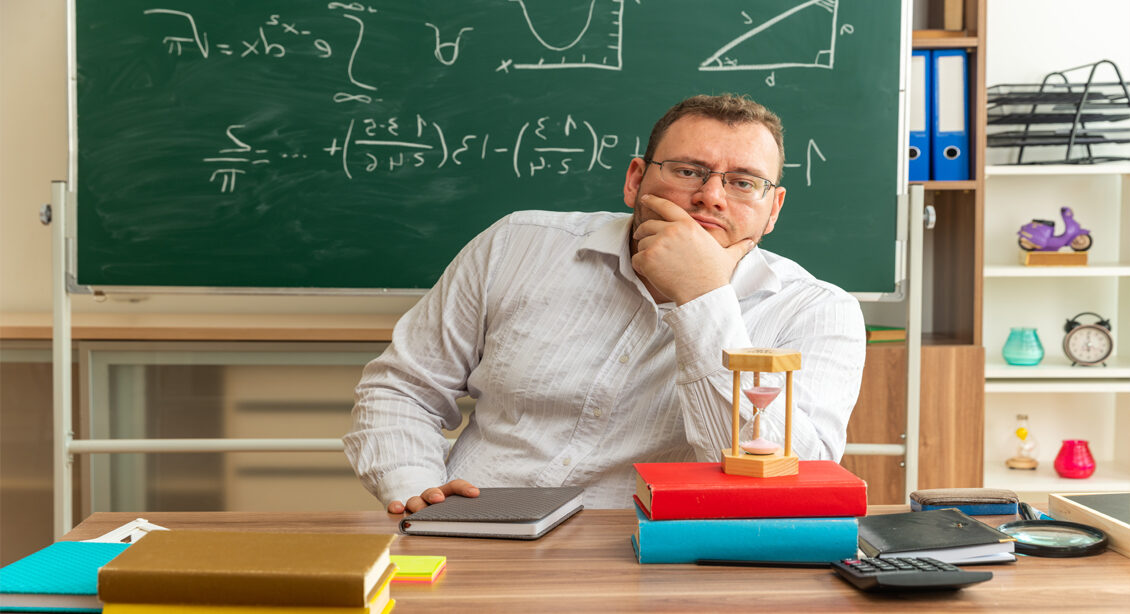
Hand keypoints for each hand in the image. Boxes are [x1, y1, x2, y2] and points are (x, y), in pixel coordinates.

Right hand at [386, 479, 479, 513]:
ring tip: (419, 511)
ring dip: (417, 505)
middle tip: (439, 499)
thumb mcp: (452, 510)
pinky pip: (396, 506)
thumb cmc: (441, 514)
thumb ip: (462, 512)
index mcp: (445, 493)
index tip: (475, 493)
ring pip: (414, 500)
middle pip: (431, 492)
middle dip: (434, 495)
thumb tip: (481, 520)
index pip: (455, 486)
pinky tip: (397, 509)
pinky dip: (395, 506)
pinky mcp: (401, 510)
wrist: (419, 507)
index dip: (464, 488)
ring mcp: (415, 503)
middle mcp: (429, 497)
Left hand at [631, 195, 752, 303]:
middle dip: (644, 233)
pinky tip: (654, 274)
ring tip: (660, 266)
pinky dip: (641, 267)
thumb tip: (751, 243)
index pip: (666, 206)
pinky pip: (636, 258)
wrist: (703, 295)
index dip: (653, 201)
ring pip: (642, 243)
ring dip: (646, 253)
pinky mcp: (648, 258)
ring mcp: (658, 243)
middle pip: (648, 225)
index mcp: (688, 225)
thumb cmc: (715, 277)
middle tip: (644, 240)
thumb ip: (738, 247)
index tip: (645, 199)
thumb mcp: (729, 257)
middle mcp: (672, 230)